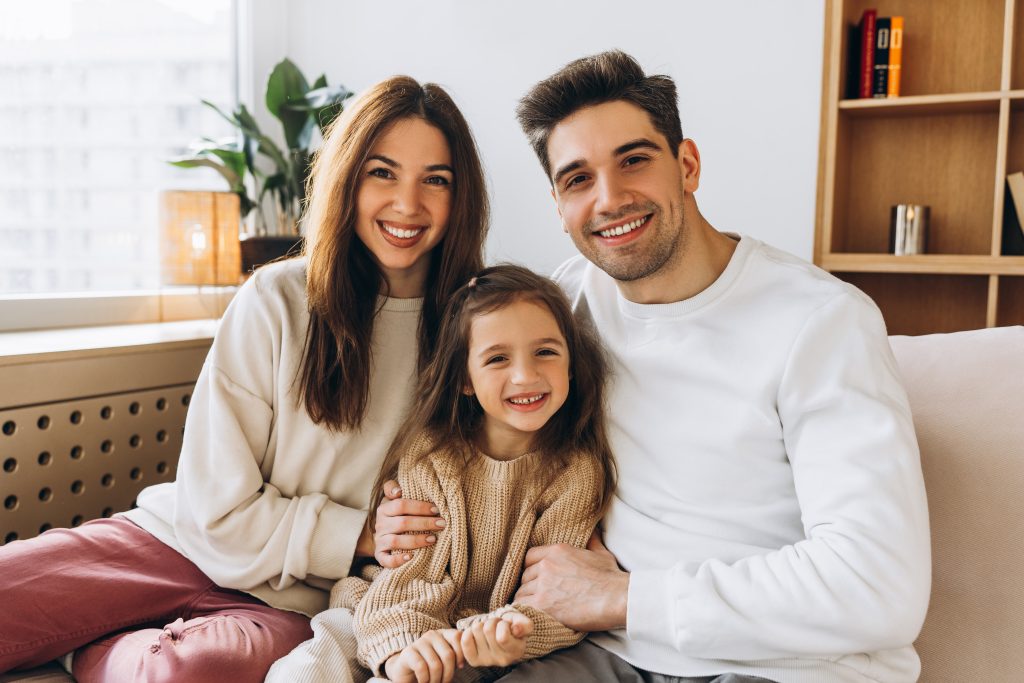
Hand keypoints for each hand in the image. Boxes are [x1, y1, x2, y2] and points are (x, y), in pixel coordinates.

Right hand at [355, 480, 445, 567]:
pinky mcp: (380, 555)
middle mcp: (380, 524)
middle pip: (402, 523)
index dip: (420, 507)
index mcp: (384, 508)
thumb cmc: (396, 515)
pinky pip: (386, 560)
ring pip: (395, 541)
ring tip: (433, 539)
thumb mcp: (393, 499)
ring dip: (416, 540)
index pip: (401, 504)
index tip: (436, 509)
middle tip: (441, 524)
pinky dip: (398, 560)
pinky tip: (411, 557)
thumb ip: (393, 488)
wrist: (383, 535)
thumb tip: (398, 491)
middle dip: (424, 523)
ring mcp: (379, 540)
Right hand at [384, 629, 463, 682]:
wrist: (407, 673)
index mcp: (443, 634)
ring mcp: (419, 642)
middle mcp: (432, 635)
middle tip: (444, 682)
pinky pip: (421, 668)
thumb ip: (456, 656)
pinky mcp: (408, 652)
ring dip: (435, 680)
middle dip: (448, 674)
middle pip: (448, 655)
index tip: (460, 668)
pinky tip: (423, 681)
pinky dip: (424, 679)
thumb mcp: (445, 660)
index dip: (461, 655)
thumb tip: (465, 661)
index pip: (457, 637)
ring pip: (435, 664)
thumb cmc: (431, 668)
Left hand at [460, 612, 532, 667]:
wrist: (503, 634)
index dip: (503, 624)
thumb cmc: (513, 627)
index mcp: (516, 651)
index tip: (507, 624)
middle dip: (491, 621)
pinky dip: (466, 632)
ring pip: (475, 631)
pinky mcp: (474, 660)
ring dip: (481, 624)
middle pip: (487, 630)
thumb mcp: (523, 623)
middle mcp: (502, 660)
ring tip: (488, 629)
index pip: (502, 637)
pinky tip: (473, 633)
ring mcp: (487, 661)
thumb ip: (524, 624)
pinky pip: (464, 642)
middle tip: (497, 625)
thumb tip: (516, 629)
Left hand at [514, 532, 628, 631]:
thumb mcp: (601, 553)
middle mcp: (546, 565)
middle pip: (525, 575)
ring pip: (521, 592)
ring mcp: (543, 584)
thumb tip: (593, 532)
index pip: (529, 556)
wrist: (617, 598)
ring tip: (538, 608)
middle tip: (541, 596)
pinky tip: (534, 615)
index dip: (532, 568)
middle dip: (531, 585)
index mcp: (557, 551)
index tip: (538, 578)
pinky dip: (526, 610)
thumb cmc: (611, 578)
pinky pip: (522, 605)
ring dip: (528, 600)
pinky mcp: (542, 604)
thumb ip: (592, 541)